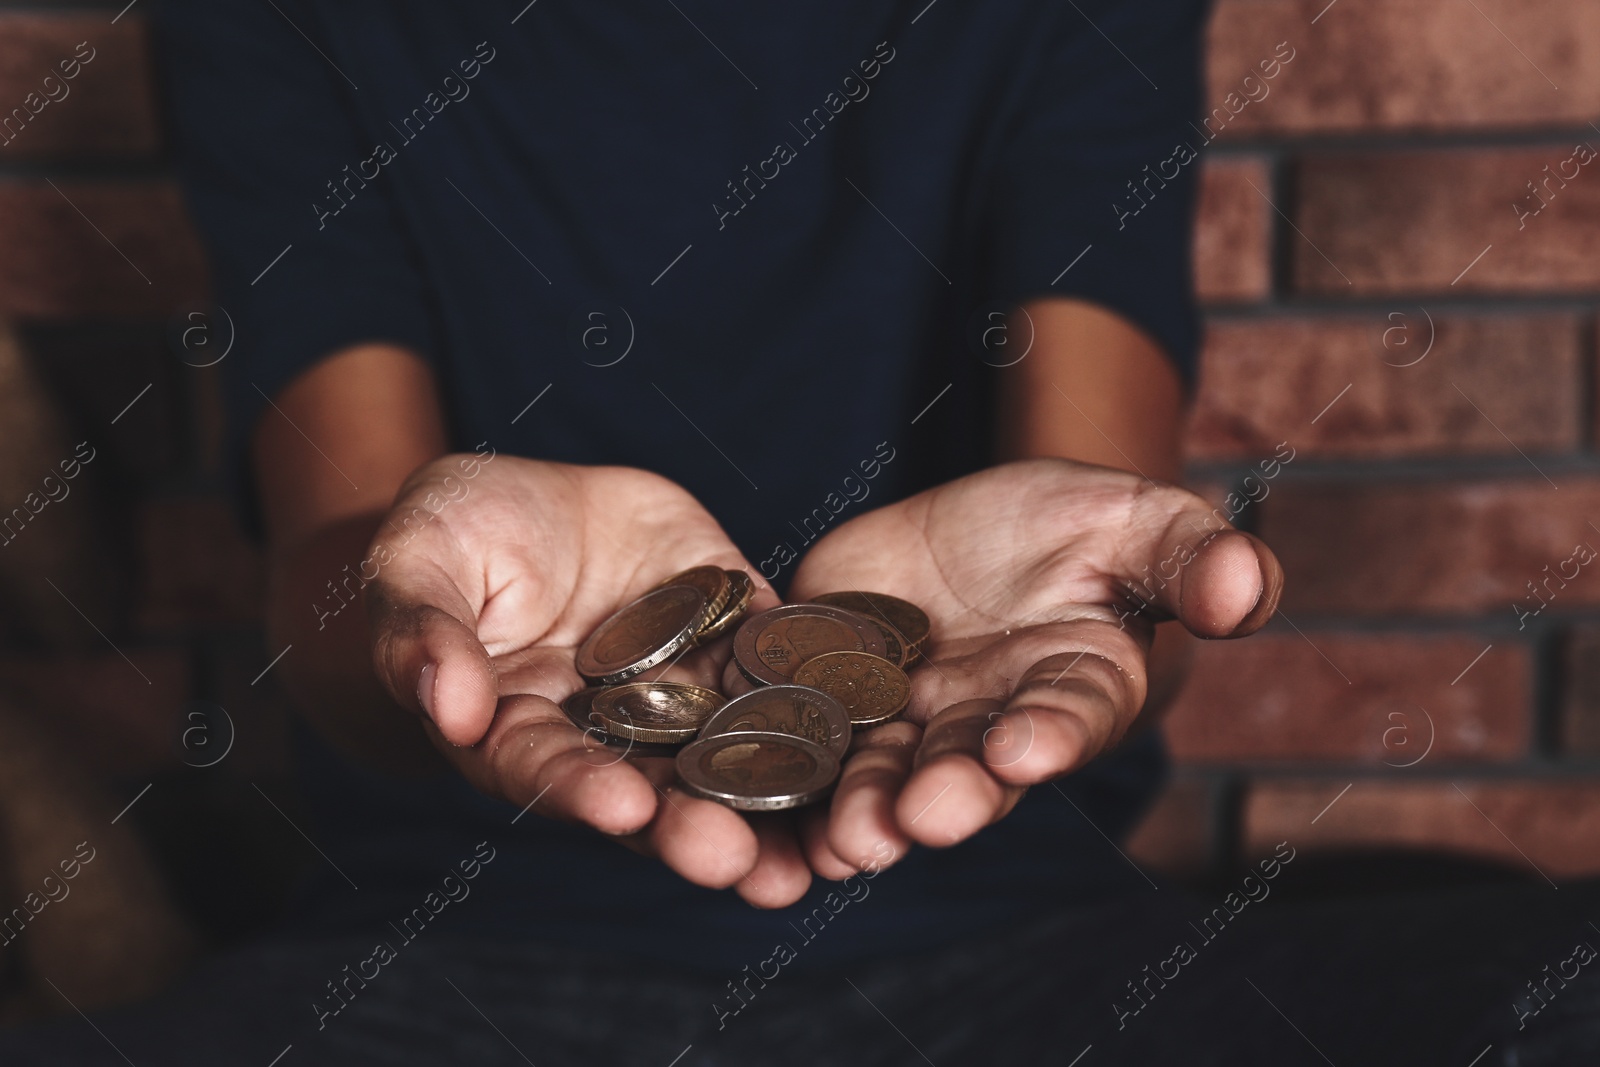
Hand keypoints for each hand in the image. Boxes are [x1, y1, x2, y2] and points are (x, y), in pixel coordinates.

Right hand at [363, 455, 814, 905]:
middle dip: (692, 829)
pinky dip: (822, 707)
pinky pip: (784, 669)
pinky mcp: (738, 636)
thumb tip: (443, 703)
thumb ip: (424, 632)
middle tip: (734, 864)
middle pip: (653, 792)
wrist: (532, 494)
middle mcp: (611, 731)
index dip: (585, 791)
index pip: (551, 770)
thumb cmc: (452, 533)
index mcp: (522, 730)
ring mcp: (682, 688)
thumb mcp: (418, 563)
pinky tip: (866, 739)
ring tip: (818, 861)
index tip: (623, 808)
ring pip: (730, 756)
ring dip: (772, 810)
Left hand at [783, 458, 1281, 877]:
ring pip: (883, 773)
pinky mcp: (834, 689)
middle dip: (944, 793)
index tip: (1024, 746)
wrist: (983, 526)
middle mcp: (988, 723)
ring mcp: (908, 717)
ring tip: (846, 837)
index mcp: (1070, 689)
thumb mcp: (1141, 522)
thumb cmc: (1080, 527)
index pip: (1066, 717)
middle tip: (918, 818)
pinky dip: (787, 767)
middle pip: (967, 768)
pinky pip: (808, 732)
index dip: (1047, 733)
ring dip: (864, 809)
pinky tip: (761, 795)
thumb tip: (1249, 590)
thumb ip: (1193, 558)